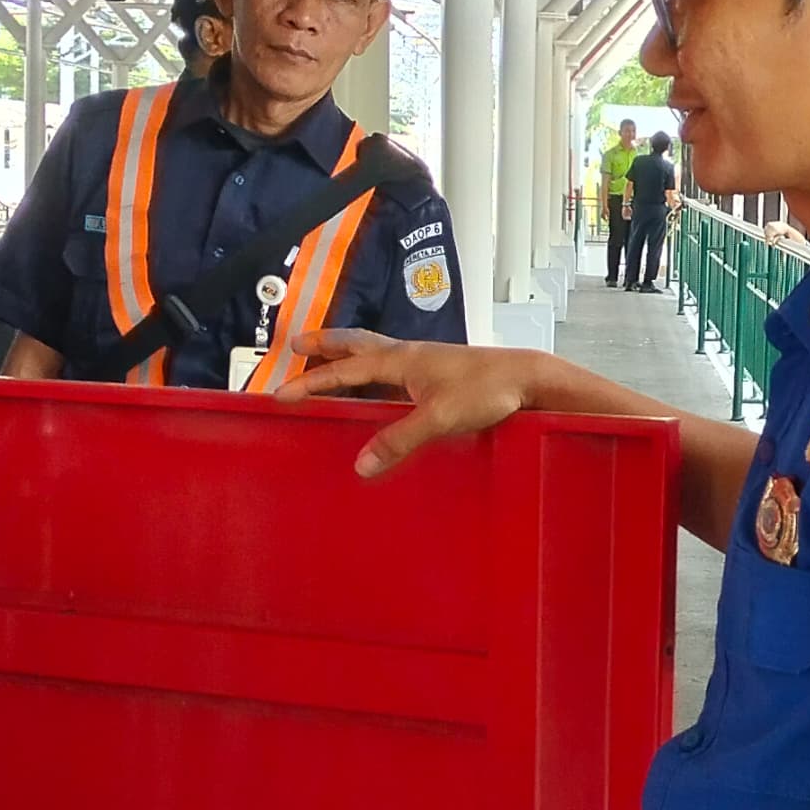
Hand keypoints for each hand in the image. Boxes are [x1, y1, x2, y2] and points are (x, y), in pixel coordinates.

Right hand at [286, 332, 543, 476]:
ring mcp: (424, 362)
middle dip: (325, 345)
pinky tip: (378, 385)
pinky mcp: (439, 372)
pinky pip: (394, 367)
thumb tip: (360, 465)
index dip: (312, 382)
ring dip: (348, 354)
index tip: (281, 393)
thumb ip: (399, 441)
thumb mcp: (439, 418)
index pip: (345, 370)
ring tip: (329, 359)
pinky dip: (374, 370)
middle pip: (356, 345)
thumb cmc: (486, 391)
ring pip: (375, 352)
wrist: (527, 378)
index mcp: (401, 361)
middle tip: (297, 343)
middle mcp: (408, 356)